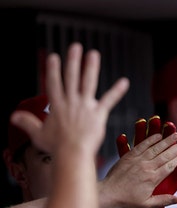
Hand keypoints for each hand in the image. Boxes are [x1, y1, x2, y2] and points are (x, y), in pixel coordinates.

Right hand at [10, 43, 128, 156]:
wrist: (72, 152)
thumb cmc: (56, 146)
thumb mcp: (37, 134)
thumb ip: (27, 123)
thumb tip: (14, 116)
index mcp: (57, 105)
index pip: (54, 83)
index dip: (53, 69)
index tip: (54, 57)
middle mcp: (71, 102)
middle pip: (71, 77)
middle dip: (73, 61)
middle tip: (75, 46)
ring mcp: (85, 106)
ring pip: (88, 82)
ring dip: (91, 67)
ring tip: (93, 54)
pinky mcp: (99, 113)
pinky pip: (109, 100)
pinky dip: (117, 91)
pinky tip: (124, 82)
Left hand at [116, 116, 176, 207]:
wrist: (107, 194)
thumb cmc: (127, 201)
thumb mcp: (147, 204)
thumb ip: (164, 200)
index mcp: (153, 178)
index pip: (170, 165)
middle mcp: (146, 167)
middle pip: (165, 154)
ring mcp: (137, 160)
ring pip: (155, 148)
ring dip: (166, 140)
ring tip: (175, 133)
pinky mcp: (128, 156)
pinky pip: (141, 145)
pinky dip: (150, 139)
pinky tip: (157, 135)